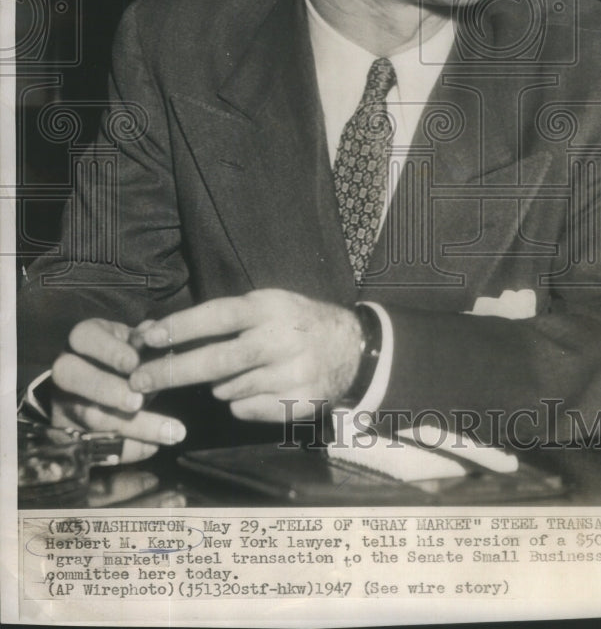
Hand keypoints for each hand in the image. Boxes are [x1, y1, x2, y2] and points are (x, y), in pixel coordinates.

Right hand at [50, 318, 186, 463]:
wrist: (99, 384)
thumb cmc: (124, 356)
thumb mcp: (131, 342)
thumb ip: (144, 340)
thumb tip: (154, 333)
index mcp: (83, 339)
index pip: (84, 337)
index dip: (108, 350)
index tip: (134, 363)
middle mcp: (66, 368)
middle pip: (72, 377)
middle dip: (106, 389)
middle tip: (138, 402)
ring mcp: (65, 402)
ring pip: (89, 416)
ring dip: (132, 426)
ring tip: (171, 432)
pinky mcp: (70, 433)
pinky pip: (95, 445)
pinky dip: (129, 448)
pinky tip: (155, 446)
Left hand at [128, 290, 362, 422]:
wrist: (350, 348)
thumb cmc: (294, 322)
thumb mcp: (266, 305)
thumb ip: (220, 318)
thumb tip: (157, 330)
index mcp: (270, 308)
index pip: (218, 316)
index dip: (181, 327)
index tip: (147, 337)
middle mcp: (281, 340)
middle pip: (217, 360)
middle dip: (172, 371)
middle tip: (139, 381)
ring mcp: (291, 373)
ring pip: (228, 388)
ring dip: (218, 383)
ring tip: (238, 370)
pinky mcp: (298, 402)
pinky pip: (245, 408)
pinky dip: (240, 400)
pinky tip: (259, 386)